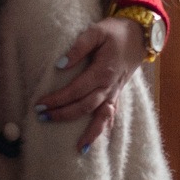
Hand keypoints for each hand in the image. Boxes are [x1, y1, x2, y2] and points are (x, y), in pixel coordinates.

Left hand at [38, 15, 143, 149]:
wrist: (140, 35)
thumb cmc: (116, 32)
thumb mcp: (96, 31)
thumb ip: (78, 47)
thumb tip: (60, 65)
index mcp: (102, 72)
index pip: (75, 90)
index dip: (57, 99)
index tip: (40, 104)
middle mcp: (109, 86)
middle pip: (84, 107)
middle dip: (63, 115)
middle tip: (43, 117)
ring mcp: (115, 93)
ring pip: (102, 117)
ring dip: (90, 133)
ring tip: (78, 148)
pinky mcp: (117, 94)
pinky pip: (112, 115)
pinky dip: (104, 129)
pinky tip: (97, 141)